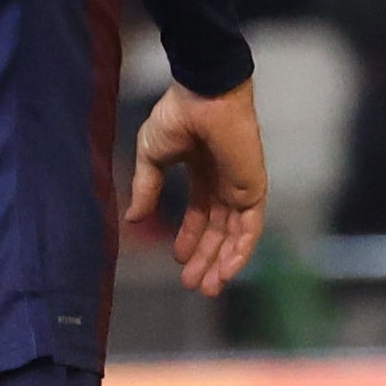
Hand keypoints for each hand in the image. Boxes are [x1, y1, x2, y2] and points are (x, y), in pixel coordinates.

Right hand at [127, 77, 265, 295]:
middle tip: (194, 285)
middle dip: (205, 258)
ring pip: (234, 235)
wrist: (204, 97)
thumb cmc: (177, 117)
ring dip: (222, 263)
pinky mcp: (253, 190)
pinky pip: (250, 229)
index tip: (178, 258)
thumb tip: (133, 220)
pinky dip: (240, 252)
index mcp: (203, 170)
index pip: (200, 212)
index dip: (189, 236)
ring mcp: (241, 187)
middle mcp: (225, 182)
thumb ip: (146, 189)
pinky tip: (226, 271)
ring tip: (208, 288)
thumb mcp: (152, 157)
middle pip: (218, 230)